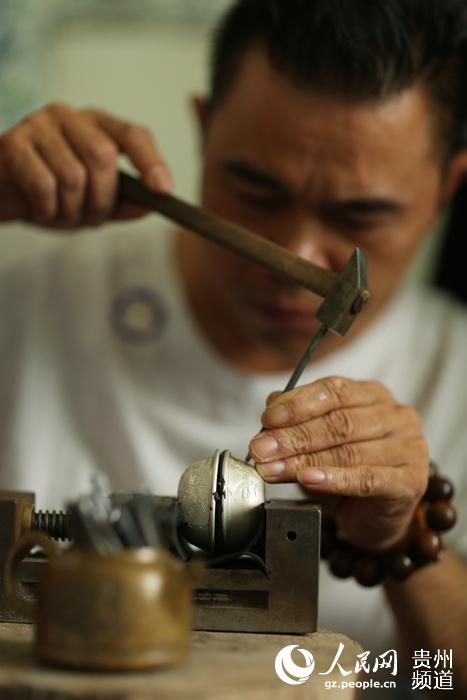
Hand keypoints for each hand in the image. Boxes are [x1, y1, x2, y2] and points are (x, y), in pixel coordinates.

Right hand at [0, 102, 171, 227]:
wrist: (0, 195)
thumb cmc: (49, 195)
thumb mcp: (92, 202)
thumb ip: (124, 203)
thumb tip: (153, 204)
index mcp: (96, 125)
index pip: (133, 134)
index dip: (151, 161)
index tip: (164, 190)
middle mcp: (69, 116)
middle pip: (103, 157)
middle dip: (102, 200)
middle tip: (91, 219)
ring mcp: (39, 125)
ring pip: (73, 176)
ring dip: (71, 211)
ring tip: (60, 216)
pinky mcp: (13, 142)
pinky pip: (44, 184)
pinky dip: (47, 210)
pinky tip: (40, 212)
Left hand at [249, 376, 428, 550]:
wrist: (377, 517)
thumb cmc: (349, 470)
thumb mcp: (320, 441)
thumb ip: (298, 421)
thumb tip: (271, 408)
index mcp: (373, 395)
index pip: (334, 391)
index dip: (298, 404)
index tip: (267, 419)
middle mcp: (396, 416)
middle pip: (338, 422)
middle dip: (293, 437)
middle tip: (261, 449)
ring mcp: (408, 448)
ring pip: (348, 451)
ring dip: (302, 461)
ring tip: (273, 469)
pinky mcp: (410, 481)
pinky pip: (367, 478)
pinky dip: (333, 479)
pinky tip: (308, 480)